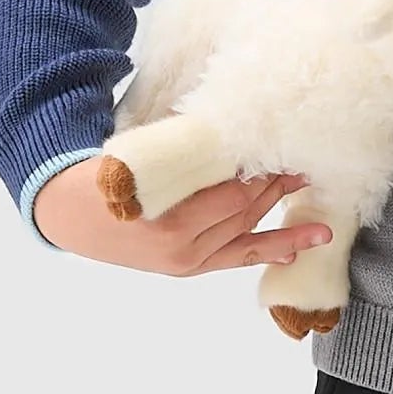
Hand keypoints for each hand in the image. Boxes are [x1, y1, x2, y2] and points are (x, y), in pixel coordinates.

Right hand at [32, 161, 333, 275]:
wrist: (70, 217)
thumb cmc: (105, 176)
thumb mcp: (138, 156)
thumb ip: (183, 149)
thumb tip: (231, 125)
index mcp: (162, 211)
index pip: (228, 192)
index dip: (258, 172)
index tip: (282, 151)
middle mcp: (177, 242)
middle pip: (241, 211)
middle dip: (275, 187)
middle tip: (306, 167)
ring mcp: (185, 260)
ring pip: (245, 234)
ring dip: (284, 220)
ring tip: (322, 213)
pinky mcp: (189, 268)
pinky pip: (236, 258)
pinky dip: (270, 252)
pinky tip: (300, 248)